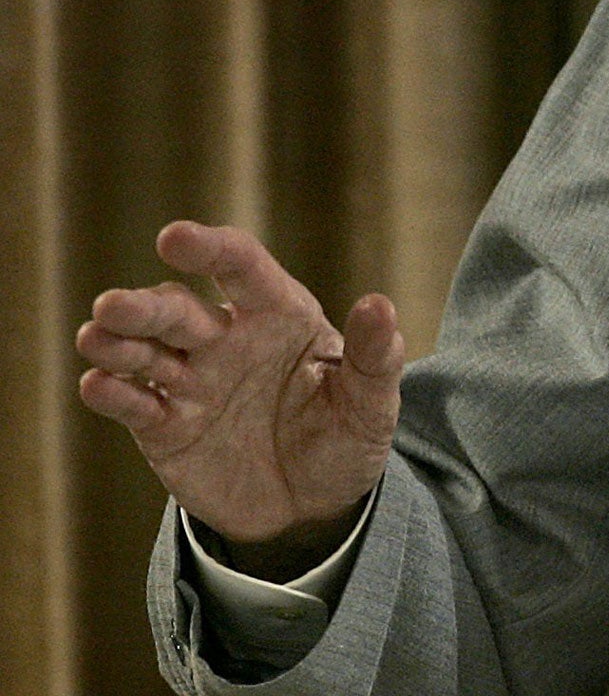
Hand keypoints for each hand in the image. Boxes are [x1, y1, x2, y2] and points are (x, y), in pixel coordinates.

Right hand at [77, 221, 402, 571]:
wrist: (313, 505)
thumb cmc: (345, 438)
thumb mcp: (371, 403)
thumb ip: (374, 356)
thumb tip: (378, 305)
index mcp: (279, 314)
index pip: (241, 266)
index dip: (209, 249)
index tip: (174, 238)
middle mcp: (227, 338)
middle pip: (178, 309)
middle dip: (143, 306)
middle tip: (113, 306)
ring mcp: (191, 380)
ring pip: (144, 349)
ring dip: (117, 341)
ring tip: (95, 336)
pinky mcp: (165, 426)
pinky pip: (133, 403)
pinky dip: (112, 392)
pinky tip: (98, 384)